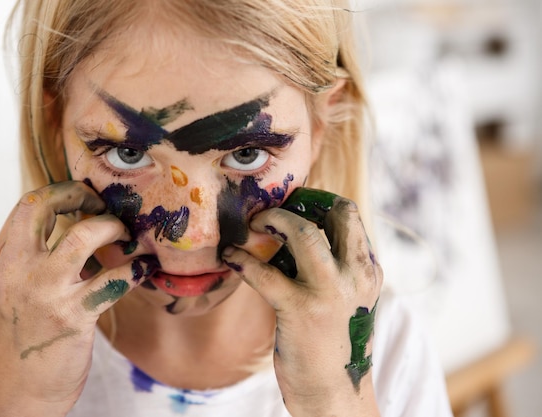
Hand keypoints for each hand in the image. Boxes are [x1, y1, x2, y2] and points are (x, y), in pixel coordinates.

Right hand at [0, 181, 157, 416]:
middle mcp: (17, 270)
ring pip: (85, 235)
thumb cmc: (23, 339)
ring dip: (112, 229)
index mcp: (1, 262)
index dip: (59, 192)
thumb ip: (35, 259)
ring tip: (125, 237)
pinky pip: (115, 279)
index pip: (26, 206)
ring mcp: (44, 291)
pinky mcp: (73, 315)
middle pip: (46, 207)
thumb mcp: (13, 292)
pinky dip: (136, 269)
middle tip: (102, 206)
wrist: (18, 393)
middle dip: (80, 195)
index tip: (83, 197)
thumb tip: (80, 229)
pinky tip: (143, 268)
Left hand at [222, 196, 382, 416]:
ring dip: (273, 221)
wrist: (332, 391)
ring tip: (252, 226)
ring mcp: (330, 292)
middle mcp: (356, 275)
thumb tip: (290, 231)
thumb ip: (330, 264)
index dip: (317, 201)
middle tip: (271, 212)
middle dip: (300, 203)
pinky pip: (265, 273)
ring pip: (304, 233)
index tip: (292, 203)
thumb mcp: (345, 297)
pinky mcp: (300, 310)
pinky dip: (242, 260)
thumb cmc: (331, 341)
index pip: (349, 214)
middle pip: (337, 213)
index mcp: (368, 270)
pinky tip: (230, 257)